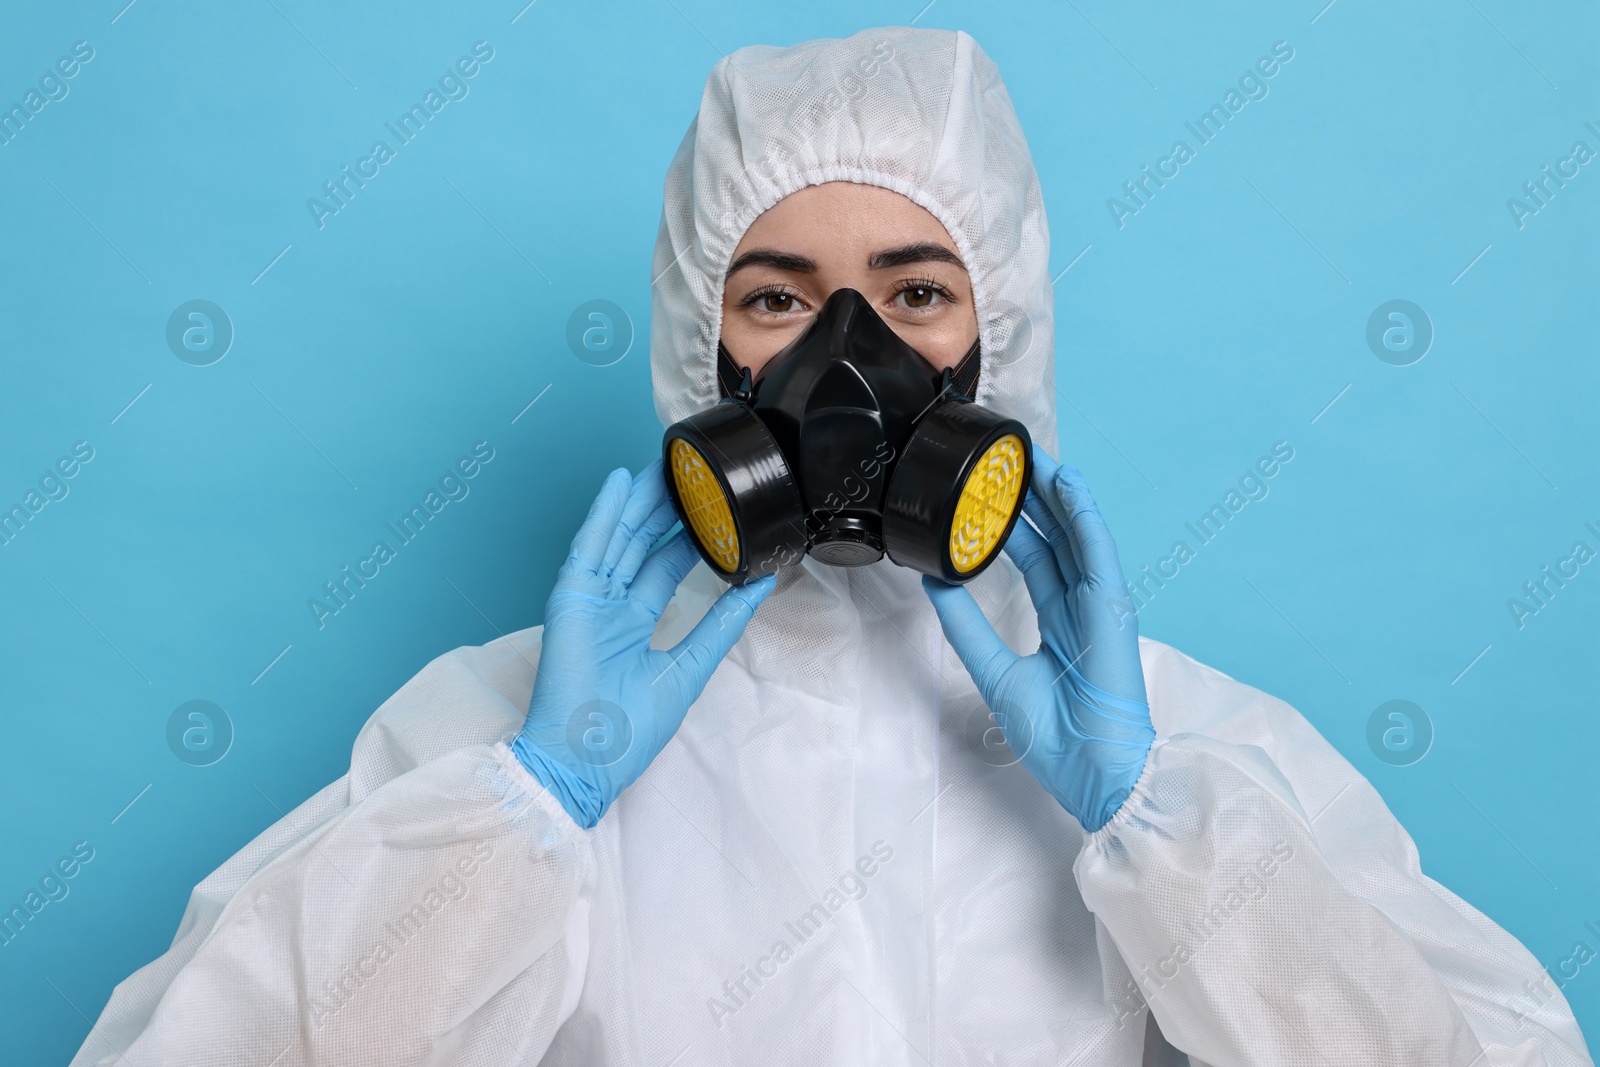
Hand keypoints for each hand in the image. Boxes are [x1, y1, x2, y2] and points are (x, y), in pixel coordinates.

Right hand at [512, 460, 775, 827]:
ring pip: (619, 537)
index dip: (688, 535)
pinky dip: (602, 515)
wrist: (587, 760)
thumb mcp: (691, 667)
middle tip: (690, 474)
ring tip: (663, 466)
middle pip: (641, 543)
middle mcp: (612, 606)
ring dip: (639, 501)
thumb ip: (723, 623)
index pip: (666, 566)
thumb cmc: (630, 729)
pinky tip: (618, 485)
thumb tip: (761, 586)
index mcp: (637, 623)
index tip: (712, 508)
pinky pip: (588, 548)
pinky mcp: (570, 599)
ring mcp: (589, 600)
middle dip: (665, 508)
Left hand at [922, 445, 1153, 831]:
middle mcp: (1079, 606)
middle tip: (1007, 456)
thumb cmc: (1057, 737)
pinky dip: (1083, 515)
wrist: (1094, 773)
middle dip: (1031, 495)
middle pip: (1053, 536)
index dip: (1011, 523)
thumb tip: (934, 582)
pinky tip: (1068, 485)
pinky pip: (1096, 551)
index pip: (1034, 557)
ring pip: (1075, 533)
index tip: (987, 492)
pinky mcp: (1111, 609)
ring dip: (1055, 491)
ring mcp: (1099, 604)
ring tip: (1032, 454)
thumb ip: (966, 625)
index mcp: (1058, 621)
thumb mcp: (994, 670)